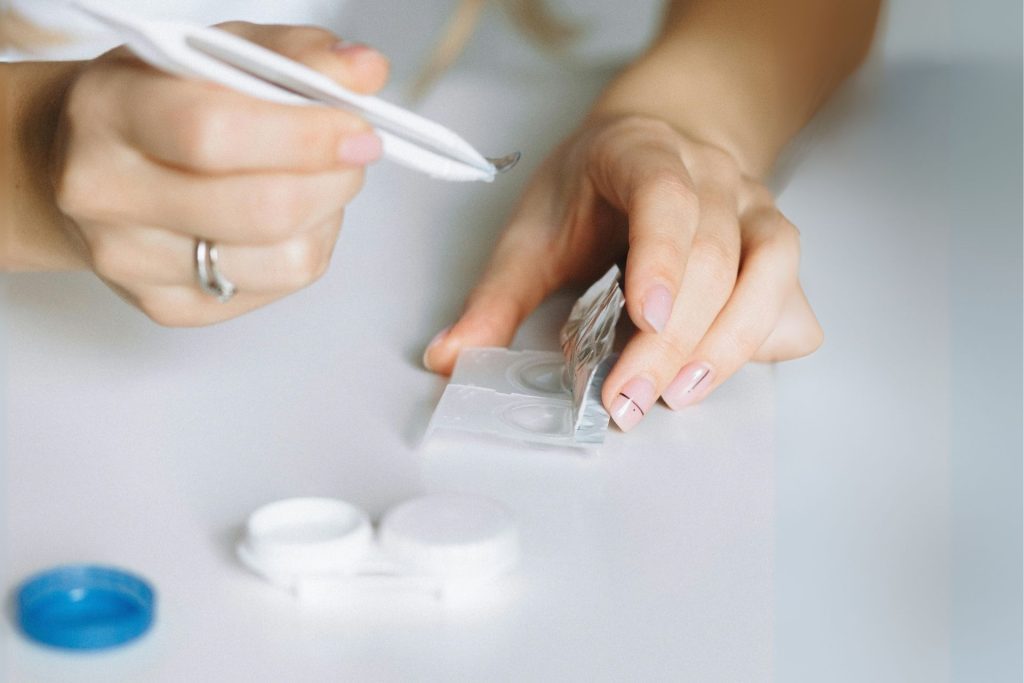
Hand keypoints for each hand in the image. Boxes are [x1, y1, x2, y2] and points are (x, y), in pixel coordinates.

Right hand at [52, 23, 388, 324]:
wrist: (85, 162)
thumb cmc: (154, 102)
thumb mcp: (215, 52)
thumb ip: (293, 56)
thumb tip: (363, 72)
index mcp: (110, 110)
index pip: (215, 133)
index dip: (305, 136)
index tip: (355, 128)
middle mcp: (106, 192)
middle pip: (261, 210)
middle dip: (334, 179)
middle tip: (353, 152)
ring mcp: (131, 260)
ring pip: (285, 260)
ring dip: (327, 216)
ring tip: (316, 182)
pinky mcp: (168, 306)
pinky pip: (279, 286)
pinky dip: (306, 248)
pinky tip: (288, 221)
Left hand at [423, 115, 822, 430]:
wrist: (662, 138)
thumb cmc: (592, 188)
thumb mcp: (534, 229)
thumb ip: (495, 296)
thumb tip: (447, 358)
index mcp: (642, 153)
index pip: (665, 195)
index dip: (660, 255)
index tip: (644, 318)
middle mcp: (711, 175)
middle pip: (710, 256)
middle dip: (671, 339)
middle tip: (627, 398)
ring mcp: (752, 207)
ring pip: (765, 272)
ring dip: (727, 343)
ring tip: (678, 395)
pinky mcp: (774, 243)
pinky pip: (790, 292)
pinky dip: (768, 335)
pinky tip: (726, 367)